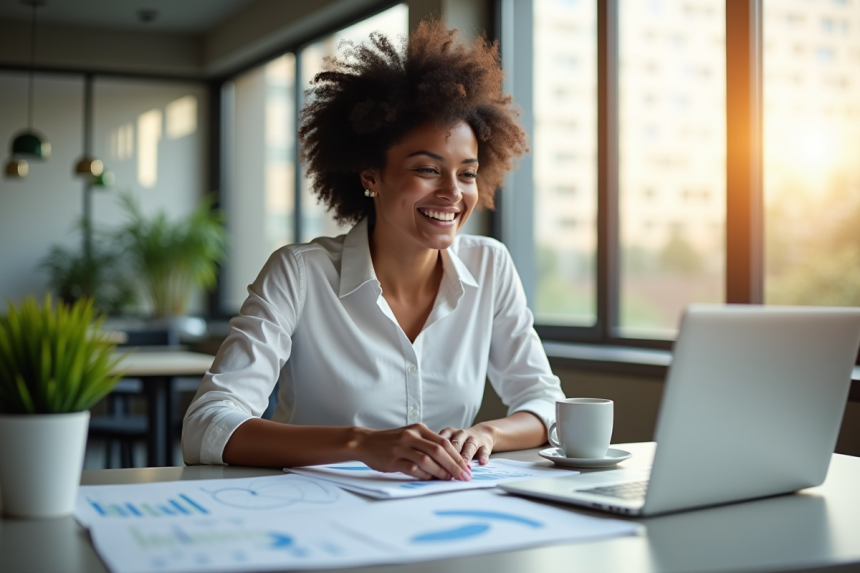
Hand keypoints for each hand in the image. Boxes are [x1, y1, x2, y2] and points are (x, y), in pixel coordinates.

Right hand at [352, 423, 471, 480]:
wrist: (366, 442)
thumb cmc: (390, 442)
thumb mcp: (410, 436)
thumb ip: (426, 444)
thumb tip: (448, 461)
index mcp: (419, 429)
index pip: (444, 442)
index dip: (457, 456)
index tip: (467, 467)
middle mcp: (411, 436)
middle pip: (439, 450)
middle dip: (454, 465)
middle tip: (464, 476)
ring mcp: (402, 447)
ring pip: (427, 460)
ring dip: (441, 472)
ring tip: (450, 479)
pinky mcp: (393, 460)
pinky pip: (412, 469)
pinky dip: (424, 475)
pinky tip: (431, 480)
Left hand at [439, 423, 496, 464]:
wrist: (483, 433)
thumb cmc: (460, 441)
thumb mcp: (448, 440)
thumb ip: (439, 451)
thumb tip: (427, 466)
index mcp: (449, 433)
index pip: (442, 441)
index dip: (437, 452)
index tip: (434, 463)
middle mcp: (460, 434)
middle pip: (455, 444)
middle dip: (451, 456)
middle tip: (447, 468)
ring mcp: (473, 439)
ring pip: (469, 447)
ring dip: (466, 457)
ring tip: (464, 466)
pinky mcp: (484, 445)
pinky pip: (484, 451)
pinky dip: (483, 457)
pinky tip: (481, 462)